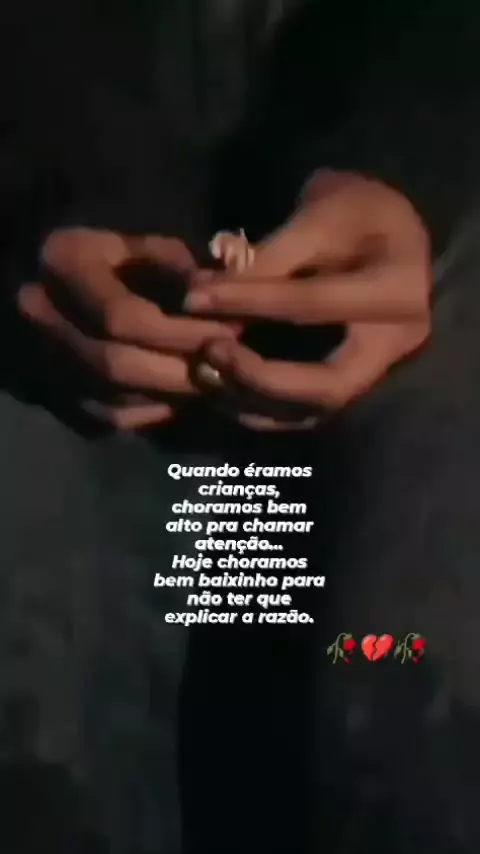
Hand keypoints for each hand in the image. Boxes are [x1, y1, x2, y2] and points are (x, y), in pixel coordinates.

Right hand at [17, 227, 235, 428]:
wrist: (60, 283)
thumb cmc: (116, 258)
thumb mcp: (146, 244)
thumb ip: (179, 267)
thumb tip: (218, 293)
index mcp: (63, 263)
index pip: (121, 316)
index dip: (178, 331)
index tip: (226, 332)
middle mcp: (41, 316)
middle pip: (117, 364)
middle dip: (180, 369)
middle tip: (228, 364)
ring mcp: (47, 358)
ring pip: (117, 396)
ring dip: (174, 393)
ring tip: (217, 377)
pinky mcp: (62, 394)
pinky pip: (115, 416)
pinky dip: (157, 408)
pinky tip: (187, 392)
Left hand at [185, 172, 431, 430]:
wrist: (386, 232)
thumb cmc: (354, 212)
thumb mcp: (315, 217)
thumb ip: (266, 260)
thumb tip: (201, 294)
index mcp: (398, 290)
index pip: (316, 304)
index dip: (252, 301)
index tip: (194, 299)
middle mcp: (396, 345)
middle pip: (328, 386)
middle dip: (261, 378)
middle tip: (208, 353)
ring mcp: (376, 373)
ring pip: (312, 409)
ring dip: (253, 398)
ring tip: (205, 371)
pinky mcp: (351, 385)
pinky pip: (304, 413)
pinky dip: (259, 408)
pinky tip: (221, 389)